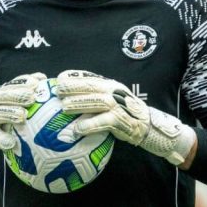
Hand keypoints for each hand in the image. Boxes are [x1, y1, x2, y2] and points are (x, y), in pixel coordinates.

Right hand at [0, 72, 45, 171]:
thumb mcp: (10, 101)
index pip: (14, 83)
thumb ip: (24, 91)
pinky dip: (1, 138)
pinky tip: (10, 143)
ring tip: (22, 116)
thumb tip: (44, 78)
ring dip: (10, 113)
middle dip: (18, 95)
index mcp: (2, 91)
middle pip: (4, 95)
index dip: (25, 82)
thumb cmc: (1, 114)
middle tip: (32, 98)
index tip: (38, 83)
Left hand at [55, 70, 195, 165]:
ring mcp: (119, 106)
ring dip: (79, 103)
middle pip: (92, 86)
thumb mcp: (111, 100)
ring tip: (63, 107)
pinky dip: (89, 125)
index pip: (90, 77)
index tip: (59, 78)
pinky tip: (77, 129)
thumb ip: (95, 97)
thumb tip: (68, 97)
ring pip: (97, 101)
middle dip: (73, 87)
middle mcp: (114, 92)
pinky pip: (104, 122)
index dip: (74, 77)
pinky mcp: (121, 121)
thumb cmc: (124, 114)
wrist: (148, 126)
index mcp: (110, 85)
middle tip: (57, 90)